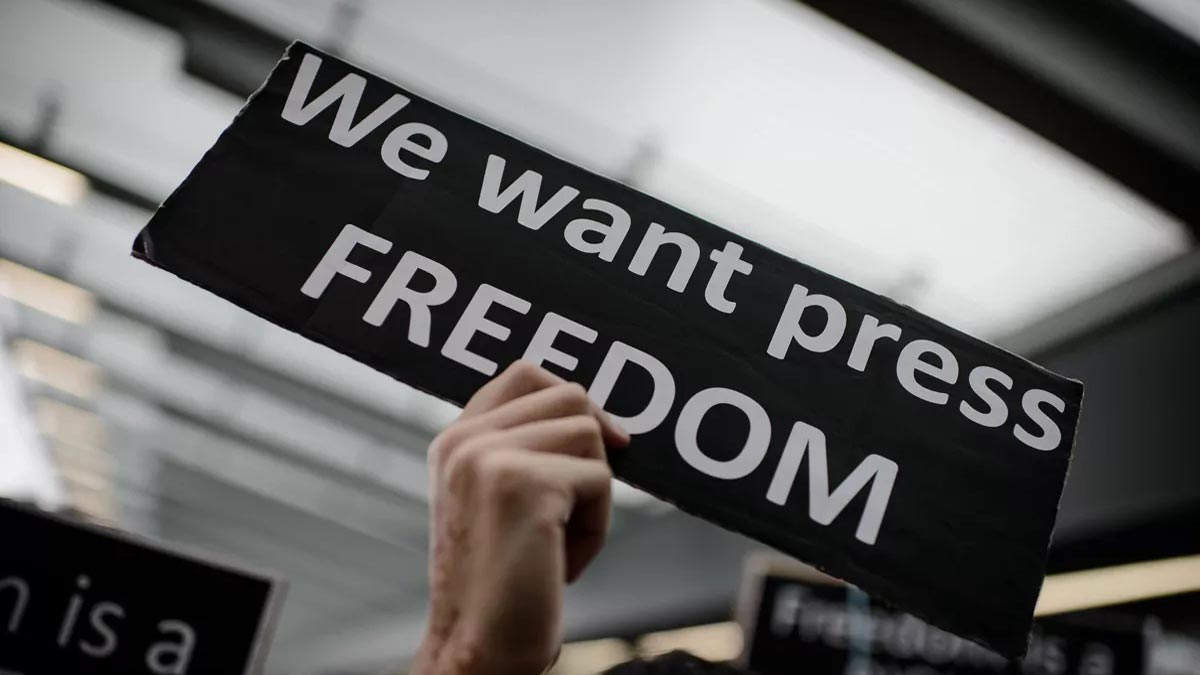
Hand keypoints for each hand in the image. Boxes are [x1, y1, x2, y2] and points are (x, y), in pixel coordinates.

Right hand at [413, 362, 630, 674]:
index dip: (573, 400)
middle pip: (570, 397)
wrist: (477, 649)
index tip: (601, 442)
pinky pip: (601, 481)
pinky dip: (596, 529)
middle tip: (570, 512)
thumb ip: (523, 449)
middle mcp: (464, 440)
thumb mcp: (498, 502)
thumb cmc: (499, 584)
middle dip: (590, 454)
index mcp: (454, 440)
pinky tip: (561, 564)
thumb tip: (596, 416)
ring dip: (594, 496)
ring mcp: (489, 457)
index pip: (525, 373)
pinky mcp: (522, 484)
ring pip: (590, 435)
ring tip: (558, 542)